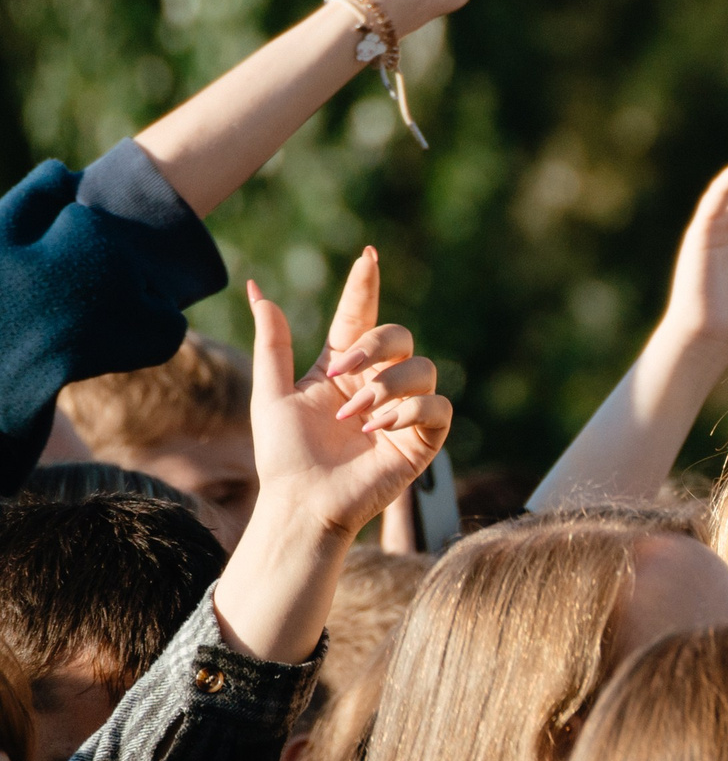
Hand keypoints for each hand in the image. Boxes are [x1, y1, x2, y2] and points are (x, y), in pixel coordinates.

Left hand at [248, 251, 451, 541]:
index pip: (360, 318)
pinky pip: (436, 407)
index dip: (364, 287)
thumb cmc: (284, 457)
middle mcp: (378, 384)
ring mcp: (404, 411)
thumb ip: (273, 343)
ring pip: (423, 369)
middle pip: (400, 336)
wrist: (301, 504)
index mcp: (344, 370)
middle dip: (374, 346)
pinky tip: (378, 431)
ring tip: (356, 418)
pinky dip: (408, 413)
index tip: (367, 256)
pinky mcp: (423, 439)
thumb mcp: (271, 394)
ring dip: (386, 388)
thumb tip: (258, 291)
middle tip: (342, 373)